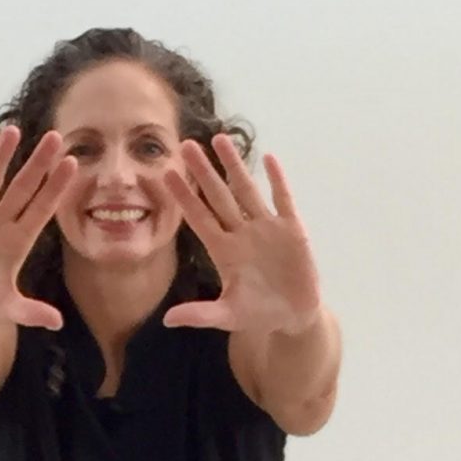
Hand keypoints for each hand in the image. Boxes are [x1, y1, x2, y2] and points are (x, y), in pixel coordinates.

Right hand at [0, 123, 78, 332]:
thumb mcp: (6, 309)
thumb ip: (30, 311)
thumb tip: (58, 322)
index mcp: (17, 242)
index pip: (41, 208)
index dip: (55, 187)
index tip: (72, 164)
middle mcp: (0, 224)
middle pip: (23, 188)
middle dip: (38, 163)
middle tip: (56, 136)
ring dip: (2, 158)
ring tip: (14, 130)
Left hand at [159, 134, 321, 336]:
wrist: (294, 315)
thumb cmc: (258, 314)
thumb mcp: (228, 315)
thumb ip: (200, 314)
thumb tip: (167, 320)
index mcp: (223, 250)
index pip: (199, 218)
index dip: (184, 197)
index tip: (167, 174)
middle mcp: (241, 233)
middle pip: (219, 196)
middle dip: (203, 172)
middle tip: (185, 145)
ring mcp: (266, 228)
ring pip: (247, 191)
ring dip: (234, 166)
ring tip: (220, 139)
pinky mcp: (292, 229)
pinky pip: (282, 199)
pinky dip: (276, 180)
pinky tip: (267, 159)